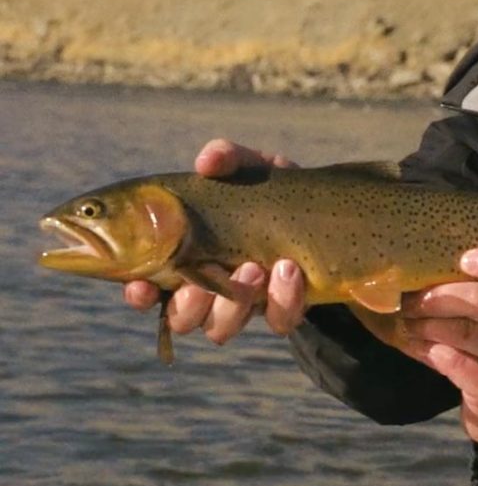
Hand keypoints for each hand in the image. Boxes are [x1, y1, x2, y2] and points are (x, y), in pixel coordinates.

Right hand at [122, 139, 306, 343]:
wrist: (331, 210)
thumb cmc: (272, 188)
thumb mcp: (251, 166)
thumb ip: (226, 157)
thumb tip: (205, 162)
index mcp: (187, 256)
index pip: (146, 286)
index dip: (137, 293)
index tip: (140, 286)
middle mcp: (210, 287)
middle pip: (181, 317)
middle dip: (189, 304)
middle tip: (205, 278)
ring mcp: (248, 303)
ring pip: (221, 328)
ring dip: (233, 303)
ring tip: (253, 268)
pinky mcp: (287, 308)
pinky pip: (279, 321)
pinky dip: (282, 299)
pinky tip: (289, 269)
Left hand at [398, 244, 477, 459]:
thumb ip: (476, 287)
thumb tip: (419, 269)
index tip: (463, 260)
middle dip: (437, 297)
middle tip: (409, 300)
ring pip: (465, 331)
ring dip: (427, 325)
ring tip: (408, 323)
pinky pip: (457, 363)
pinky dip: (430, 350)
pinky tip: (416, 345)